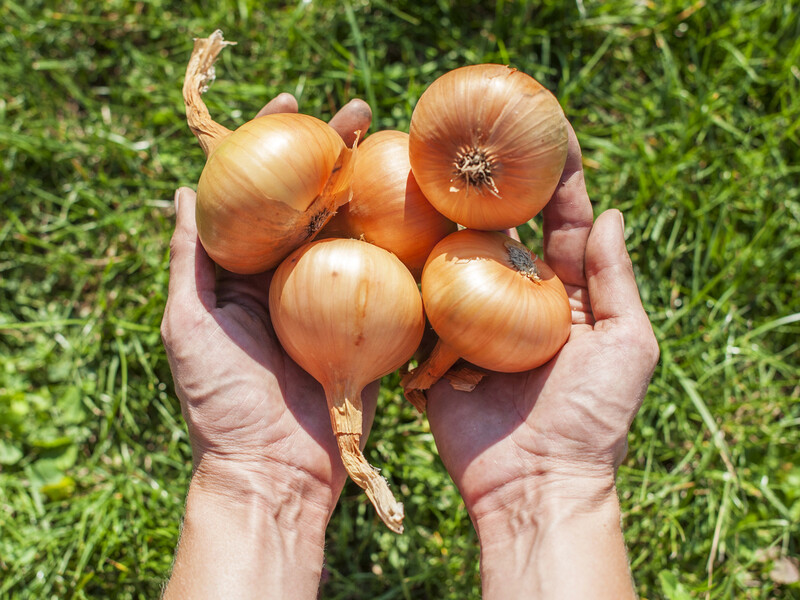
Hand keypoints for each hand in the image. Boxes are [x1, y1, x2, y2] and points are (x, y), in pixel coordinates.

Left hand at [161, 95, 373, 599]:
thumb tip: (180, 190)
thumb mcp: (188, 324)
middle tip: (357, 110)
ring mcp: (333, 298)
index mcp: (245, 271)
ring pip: (356, 229)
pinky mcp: (371, 324)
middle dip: (334, 152)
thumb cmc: (222, 402)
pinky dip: (404, 242)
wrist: (275, 472)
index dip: (271, 144)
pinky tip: (422, 206)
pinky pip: (389, 276)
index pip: (259, 194)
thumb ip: (189, 260)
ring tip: (394, 142)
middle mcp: (290, 276)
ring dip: (374, 184)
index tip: (290, 103)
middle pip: (314, 200)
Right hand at [426, 121, 658, 598]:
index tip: (543, 125)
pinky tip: (387, 234)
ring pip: (453, 261)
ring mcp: (471, 324)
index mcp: (565, 295)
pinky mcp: (433, 351)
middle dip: (487, 186)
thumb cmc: (589, 419)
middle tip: (470, 137)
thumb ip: (614, 281)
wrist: (533, 485)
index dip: (555, 175)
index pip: (561, 220)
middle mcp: (516, 300)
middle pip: (500, 230)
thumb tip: (611, 213)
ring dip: (439, 221)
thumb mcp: (626, 346)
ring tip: (421, 171)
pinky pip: (418, 307)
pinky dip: (405, 276)